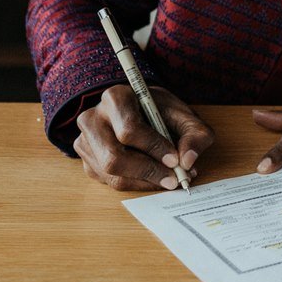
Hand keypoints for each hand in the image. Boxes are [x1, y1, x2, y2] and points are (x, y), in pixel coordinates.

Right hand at [72, 84, 214, 191]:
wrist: (140, 111)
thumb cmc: (161, 112)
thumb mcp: (184, 115)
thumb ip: (195, 134)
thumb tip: (187, 161)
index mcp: (115, 98)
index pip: (129, 129)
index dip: (153, 147)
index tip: (174, 159)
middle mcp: (93, 119)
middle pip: (113, 158)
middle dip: (147, 171)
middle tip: (173, 178)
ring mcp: (86, 142)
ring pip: (111, 174)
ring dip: (144, 182)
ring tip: (168, 178)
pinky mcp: (87, 161)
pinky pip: (109, 182)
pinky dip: (136, 184)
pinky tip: (153, 177)